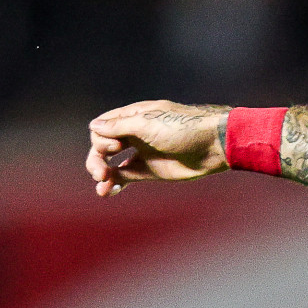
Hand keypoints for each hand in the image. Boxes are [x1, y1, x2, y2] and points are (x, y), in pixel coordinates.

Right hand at [87, 102, 228, 196]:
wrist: (214, 146)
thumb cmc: (183, 128)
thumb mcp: (148, 124)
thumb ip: (119, 127)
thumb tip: (93, 126)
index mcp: (134, 116)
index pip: (102, 127)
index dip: (101, 138)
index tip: (117, 145)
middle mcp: (135, 133)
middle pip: (103, 146)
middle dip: (97, 158)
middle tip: (100, 172)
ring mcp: (143, 152)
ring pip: (112, 163)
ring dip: (102, 172)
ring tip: (102, 183)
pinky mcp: (151, 170)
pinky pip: (126, 176)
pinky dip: (114, 183)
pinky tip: (106, 191)